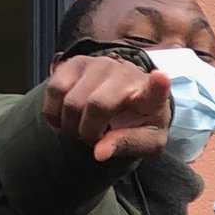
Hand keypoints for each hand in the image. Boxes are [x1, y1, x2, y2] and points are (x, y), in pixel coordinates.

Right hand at [42, 55, 172, 161]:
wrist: (126, 103)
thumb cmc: (139, 123)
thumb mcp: (145, 143)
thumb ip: (126, 146)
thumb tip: (99, 153)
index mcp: (151, 96)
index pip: (155, 89)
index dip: (157, 84)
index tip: (161, 77)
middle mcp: (125, 73)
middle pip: (96, 105)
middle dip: (88, 132)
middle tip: (93, 138)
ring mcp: (99, 64)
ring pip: (71, 100)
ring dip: (70, 124)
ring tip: (81, 128)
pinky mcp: (76, 62)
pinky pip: (54, 89)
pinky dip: (53, 112)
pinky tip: (65, 118)